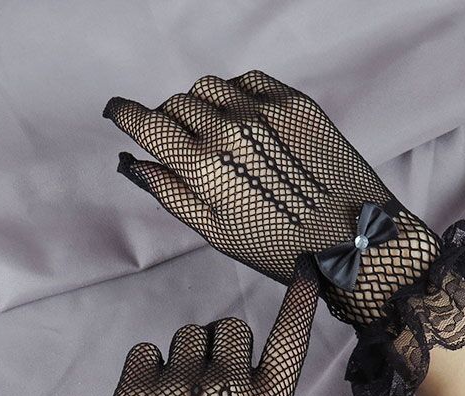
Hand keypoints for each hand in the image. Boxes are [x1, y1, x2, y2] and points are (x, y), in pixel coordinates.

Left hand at [59, 265, 319, 395]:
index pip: (290, 335)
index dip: (299, 297)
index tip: (303, 268)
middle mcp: (224, 387)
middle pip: (229, 327)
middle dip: (225, 350)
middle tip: (212, 389)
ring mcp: (174, 387)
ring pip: (186, 337)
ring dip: (187, 359)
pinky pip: (144, 352)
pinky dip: (150, 369)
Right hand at [104, 69, 438, 327]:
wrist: (349, 239)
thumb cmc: (277, 246)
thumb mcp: (214, 232)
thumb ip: (169, 192)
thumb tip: (132, 162)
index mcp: (204, 168)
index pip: (147, 124)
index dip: (124, 113)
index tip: (115, 109)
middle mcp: (230, 130)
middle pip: (176, 104)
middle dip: (167, 120)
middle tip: (179, 144)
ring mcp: (263, 111)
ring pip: (207, 87)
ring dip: (199, 105)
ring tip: (215, 134)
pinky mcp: (293, 102)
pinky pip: (247, 80)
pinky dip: (234, 95)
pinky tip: (244, 122)